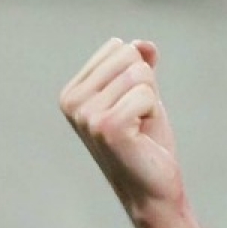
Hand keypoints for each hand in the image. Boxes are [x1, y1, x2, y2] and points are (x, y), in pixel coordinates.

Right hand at [59, 38, 204, 227]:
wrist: (150, 184)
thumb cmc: (144, 139)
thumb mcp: (142, 93)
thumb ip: (140, 63)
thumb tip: (142, 43)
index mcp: (73, 91)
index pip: (118, 47)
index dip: (138, 74)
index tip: (130, 104)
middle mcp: (72, 102)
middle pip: (130, 56)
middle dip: (146, 85)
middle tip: (138, 117)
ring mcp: (87, 115)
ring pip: (141, 73)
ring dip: (150, 100)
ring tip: (138, 126)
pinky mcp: (108, 126)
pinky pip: (147, 94)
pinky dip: (153, 111)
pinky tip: (141, 134)